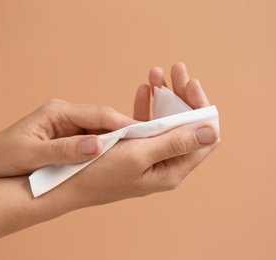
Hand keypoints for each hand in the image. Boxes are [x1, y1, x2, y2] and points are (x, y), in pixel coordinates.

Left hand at [0, 100, 135, 181]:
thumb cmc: (2, 157)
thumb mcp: (32, 154)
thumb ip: (65, 150)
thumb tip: (99, 145)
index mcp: (59, 111)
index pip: (100, 114)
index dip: (124, 124)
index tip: (145, 134)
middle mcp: (67, 114)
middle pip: (105, 120)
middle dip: (126, 132)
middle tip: (149, 144)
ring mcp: (69, 126)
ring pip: (102, 131)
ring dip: (119, 141)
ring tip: (139, 152)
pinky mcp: (69, 138)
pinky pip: (94, 141)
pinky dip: (107, 149)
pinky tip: (117, 158)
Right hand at [47, 63, 218, 212]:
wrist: (63, 183)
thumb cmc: (98, 174)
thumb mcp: (139, 155)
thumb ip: (175, 143)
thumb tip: (212, 132)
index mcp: (172, 169)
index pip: (202, 137)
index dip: (201, 109)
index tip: (190, 85)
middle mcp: (164, 163)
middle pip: (185, 126)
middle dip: (183, 96)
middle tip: (176, 70)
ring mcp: (148, 155)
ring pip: (165, 122)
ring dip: (164, 97)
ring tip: (156, 72)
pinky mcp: (133, 149)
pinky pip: (146, 125)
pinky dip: (146, 106)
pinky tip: (143, 89)